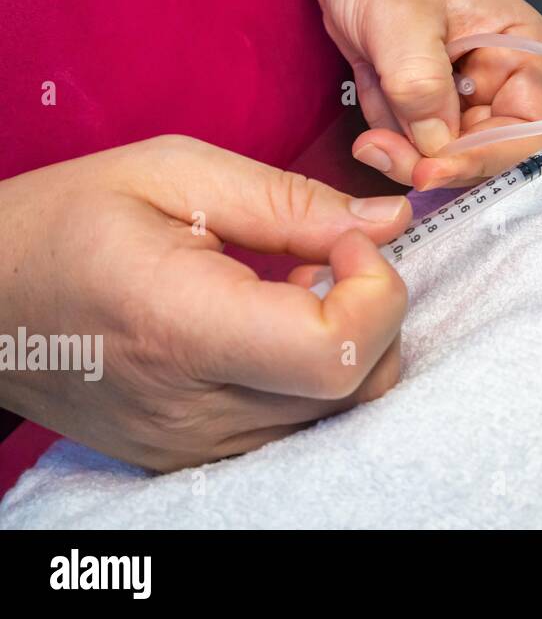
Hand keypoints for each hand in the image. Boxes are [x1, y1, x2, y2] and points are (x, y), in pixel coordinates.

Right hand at [0, 136, 412, 471]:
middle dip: (375, 312)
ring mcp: (195, 445)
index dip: (374, 293)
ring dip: (346, 342)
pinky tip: (268, 325)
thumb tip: (390, 223)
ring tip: (287, 287)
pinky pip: (297, 425)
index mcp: (183, 328)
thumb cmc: (64, 223)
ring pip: (339, 411)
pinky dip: (311, 373)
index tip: (346, 244)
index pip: (339, 355)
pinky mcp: (195, 456)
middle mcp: (195, 408)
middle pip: (357, 387)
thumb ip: (294, 202)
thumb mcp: (174, 173)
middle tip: (323, 258)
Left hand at [309, 0, 541, 189]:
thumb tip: (435, 149)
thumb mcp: (399, 20)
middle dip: (431, 156)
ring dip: (402, 140)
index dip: (485, 158)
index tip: (429, 170)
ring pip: (445, 153)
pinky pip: (414, 139)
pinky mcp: (429, 97)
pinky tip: (372, 78)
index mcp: (523, 49)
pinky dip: (386, 124)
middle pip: (486, 152)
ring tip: (373, 87)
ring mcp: (465, 90)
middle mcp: (503, 76)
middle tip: (380, 146)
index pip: (530, 132)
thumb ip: (422, 88)